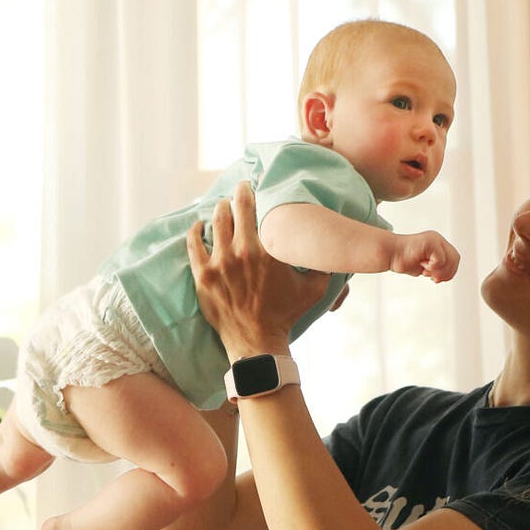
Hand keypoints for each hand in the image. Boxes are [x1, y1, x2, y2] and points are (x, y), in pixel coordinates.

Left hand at [187, 181, 329, 356]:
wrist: (257, 341)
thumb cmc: (286, 315)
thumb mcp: (314, 290)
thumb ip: (323, 266)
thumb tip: (335, 249)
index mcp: (269, 250)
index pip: (259, 210)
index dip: (256, 195)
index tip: (256, 187)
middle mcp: (243, 252)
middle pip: (236, 209)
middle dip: (238, 195)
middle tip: (240, 189)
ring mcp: (220, 263)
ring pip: (216, 223)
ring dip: (219, 210)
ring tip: (222, 205)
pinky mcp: (204, 276)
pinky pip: (194, 245)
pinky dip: (195, 231)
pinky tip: (198, 226)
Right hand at [390, 229, 459, 281]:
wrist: (390, 254)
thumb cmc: (403, 260)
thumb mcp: (424, 267)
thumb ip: (436, 269)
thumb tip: (445, 276)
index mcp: (438, 244)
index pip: (454, 259)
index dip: (449, 272)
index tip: (436, 279)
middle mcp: (438, 239)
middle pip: (455, 258)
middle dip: (447, 272)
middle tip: (434, 279)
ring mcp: (434, 239)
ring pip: (450, 259)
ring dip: (438, 271)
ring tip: (426, 271)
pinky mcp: (430, 241)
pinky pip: (440, 259)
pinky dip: (432, 266)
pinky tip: (421, 264)